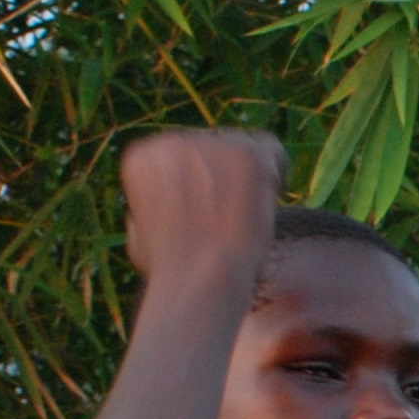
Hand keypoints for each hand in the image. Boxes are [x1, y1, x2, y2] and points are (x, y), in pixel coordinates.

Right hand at [120, 129, 284, 285]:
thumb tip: (169, 196)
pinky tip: (266, 201)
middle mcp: (171, 141)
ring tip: (244, 213)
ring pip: (243, 146)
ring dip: (249, 176)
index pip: (181, 152)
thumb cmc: (172, 270)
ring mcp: (209, 144)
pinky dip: (276, 173)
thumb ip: (154, 205)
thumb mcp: (142, 233)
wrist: (198, 277)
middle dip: (224, 177)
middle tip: (228, 216)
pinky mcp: (245, 154)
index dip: (199, 182)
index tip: (203, 213)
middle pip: (213, 145)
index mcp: (142, 156)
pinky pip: (271, 150)